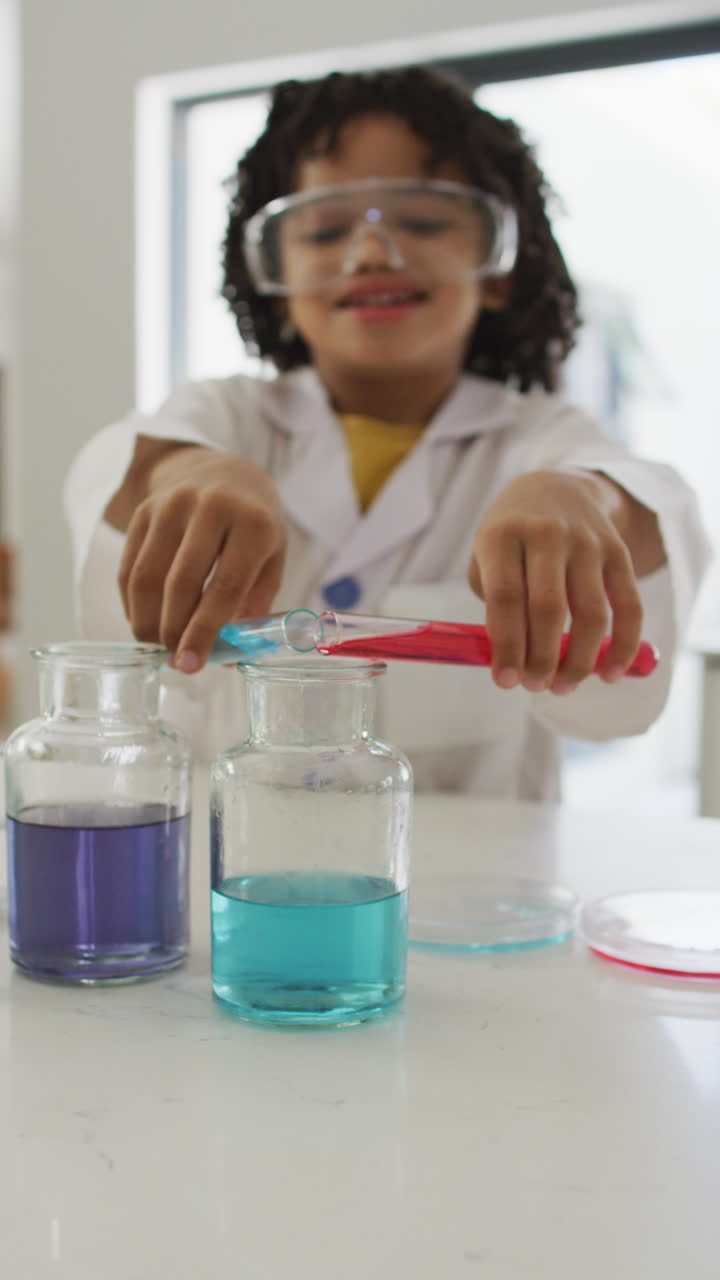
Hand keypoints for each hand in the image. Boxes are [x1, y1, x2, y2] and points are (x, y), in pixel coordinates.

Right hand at [116, 444, 286, 670]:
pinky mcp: (144, 510)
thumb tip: (228, 657)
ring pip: (147, 577)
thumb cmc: (254, 525)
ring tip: (158, 647)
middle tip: (175, 661)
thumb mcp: (272, 558)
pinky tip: (144, 622)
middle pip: (181, 583)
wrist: (225, 472)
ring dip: (147, 622)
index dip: (205, 631)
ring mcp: (173, 505)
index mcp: (254, 523)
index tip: (192, 665)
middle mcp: (211, 507)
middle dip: (173, 632)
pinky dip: (132, 603)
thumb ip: (254, 605)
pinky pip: (129, 567)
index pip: (225, 587)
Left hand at [468, 470, 644, 694]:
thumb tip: (511, 662)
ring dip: (579, 660)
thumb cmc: (511, 540)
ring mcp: (587, 542)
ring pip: (591, 613)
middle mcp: (547, 534)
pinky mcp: (618, 553)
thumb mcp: (486, 558)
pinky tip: (609, 674)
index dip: (507, 644)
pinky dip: (623, 646)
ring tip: (562, 686)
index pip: (506, 596)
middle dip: (542, 658)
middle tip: (534, 686)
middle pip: (549, 608)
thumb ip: (494, 607)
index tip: (506, 680)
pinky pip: (628, 606)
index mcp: (502, 536)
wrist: (554, 489)